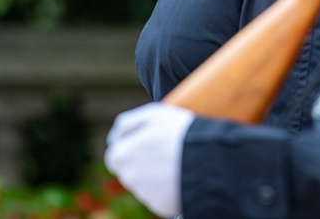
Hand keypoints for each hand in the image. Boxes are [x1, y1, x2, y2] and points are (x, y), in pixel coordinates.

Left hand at [104, 102, 195, 217]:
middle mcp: (129, 177)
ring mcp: (145, 193)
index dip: (128, 147)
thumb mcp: (152, 114)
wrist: (207, 159)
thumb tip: (112, 139)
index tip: (144, 143)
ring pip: (143, 183)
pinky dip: (166, 187)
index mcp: (121, 154)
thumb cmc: (179, 132)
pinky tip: (180, 174)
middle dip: (140, 161)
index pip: (114, 155)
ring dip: (153, 173)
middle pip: (128, 170)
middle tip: (162, 151)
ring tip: (175, 160)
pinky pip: (159, 195)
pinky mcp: (160, 205)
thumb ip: (126, 124)